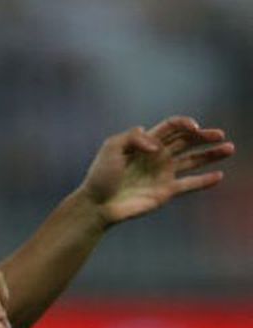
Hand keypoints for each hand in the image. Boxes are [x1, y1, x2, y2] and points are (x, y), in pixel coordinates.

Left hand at [84, 117, 233, 225]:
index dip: (185, 123)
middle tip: (220, 135)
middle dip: (205, 136)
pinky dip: (205, 181)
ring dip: (211, 155)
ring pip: (193, 161)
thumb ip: (134, 137)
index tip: (194, 127)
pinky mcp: (166, 192)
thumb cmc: (101, 175)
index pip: (172, 127)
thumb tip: (156, 145)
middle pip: (187, 141)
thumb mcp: (112, 147)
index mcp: (146, 142)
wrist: (97, 204)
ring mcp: (163, 174)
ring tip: (229, 148)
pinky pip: (189, 184)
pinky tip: (219, 176)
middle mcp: (158, 156)